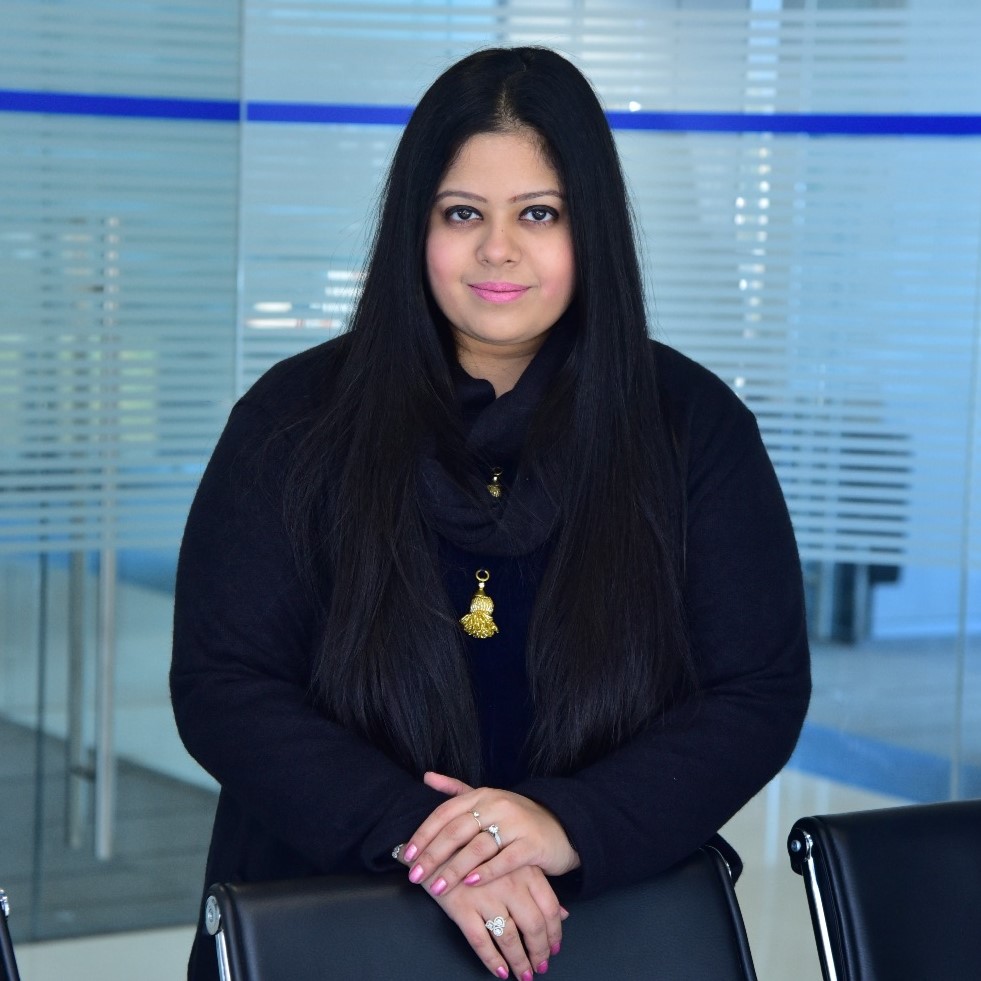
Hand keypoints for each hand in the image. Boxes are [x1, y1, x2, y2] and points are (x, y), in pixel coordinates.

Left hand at [402, 772, 580, 897]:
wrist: (562, 825)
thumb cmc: (517, 818)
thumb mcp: (487, 799)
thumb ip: (455, 790)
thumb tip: (426, 776)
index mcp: (482, 794)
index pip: (445, 812)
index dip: (424, 834)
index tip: (406, 855)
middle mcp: (496, 804)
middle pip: (457, 830)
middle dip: (433, 855)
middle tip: (415, 877)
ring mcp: (515, 823)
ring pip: (478, 846)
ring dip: (454, 869)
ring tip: (438, 888)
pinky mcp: (532, 844)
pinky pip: (505, 859)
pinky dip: (486, 872)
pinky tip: (470, 884)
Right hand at [426, 860, 565, 979]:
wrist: (438, 842)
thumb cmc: (480, 852)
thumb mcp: (513, 861)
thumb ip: (539, 886)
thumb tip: (564, 914)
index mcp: (524, 869)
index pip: (549, 907)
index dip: (554, 933)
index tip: (554, 949)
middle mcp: (508, 883)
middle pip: (533, 925)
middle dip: (539, 952)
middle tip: (540, 967)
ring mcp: (484, 895)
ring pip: (509, 937)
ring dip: (519, 961)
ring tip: (524, 975)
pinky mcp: (461, 906)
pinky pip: (480, 941)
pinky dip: (492, 960)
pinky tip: (500, 971)